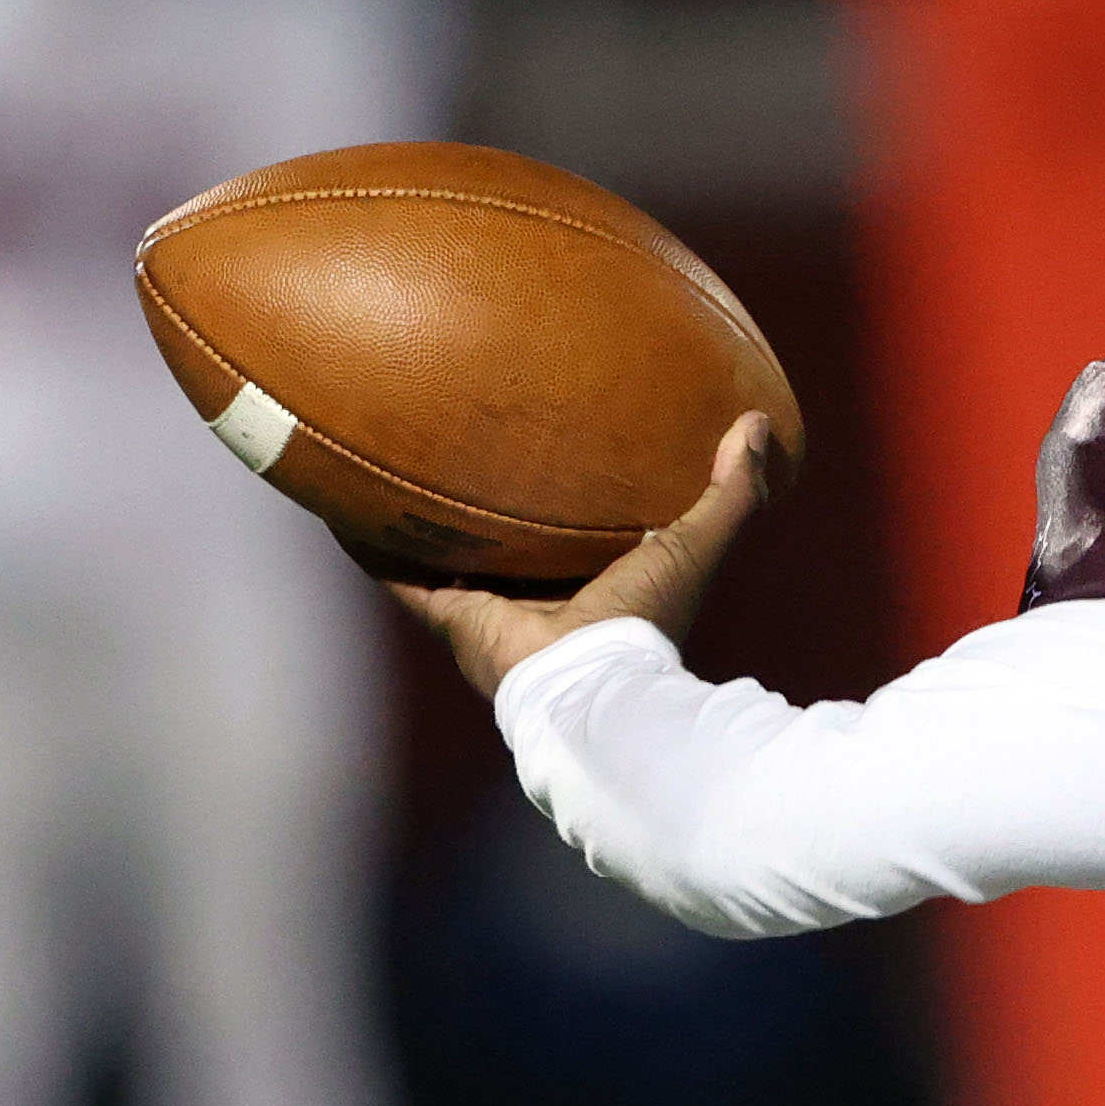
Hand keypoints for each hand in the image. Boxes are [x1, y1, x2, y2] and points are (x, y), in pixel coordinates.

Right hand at [388, 412, 782, 697]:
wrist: (595, 683)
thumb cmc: (649, 619)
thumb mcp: (698, 543)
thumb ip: (733, 489)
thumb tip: (759, 422)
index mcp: (588, 583)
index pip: (566, 532)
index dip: (556, 496)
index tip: (545, 451)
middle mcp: (532, 598)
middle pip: (500, 541)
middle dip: (482, 502)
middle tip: (460, 441)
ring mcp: (486, 609)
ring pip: (444, 555)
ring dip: (420, 517)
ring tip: (391, 465)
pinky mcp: (450, 617)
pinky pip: (398, 575)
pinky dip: (369, 544)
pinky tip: (344, 507)